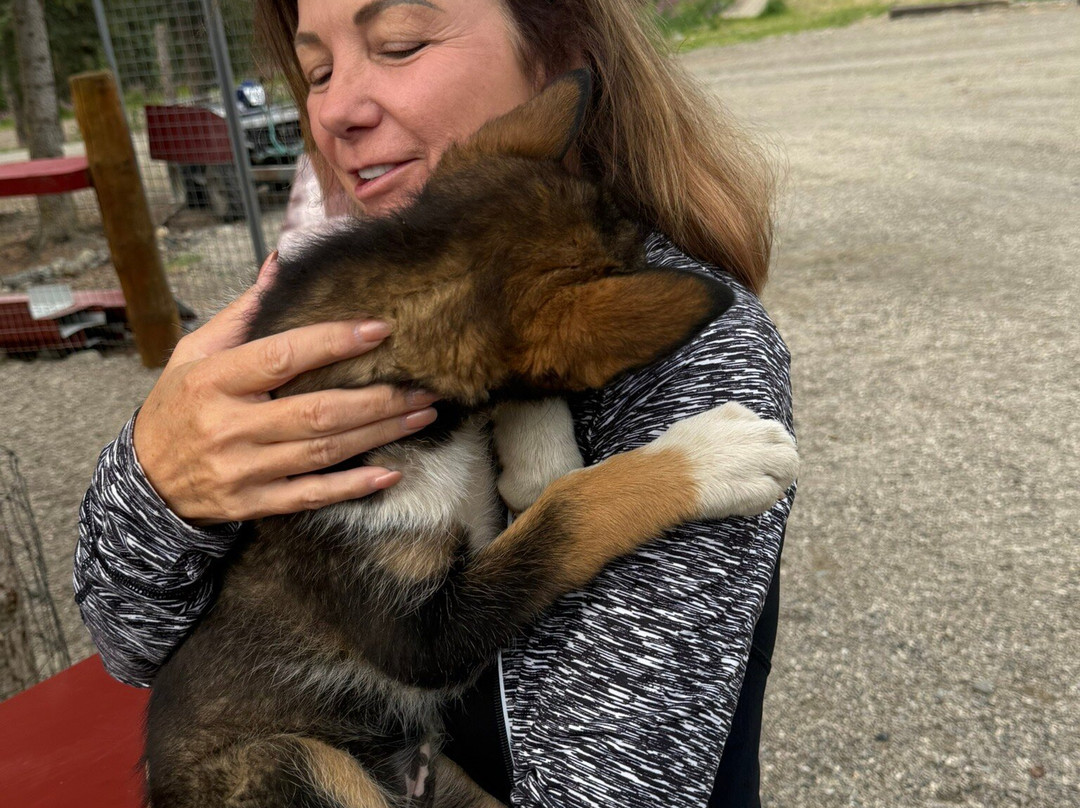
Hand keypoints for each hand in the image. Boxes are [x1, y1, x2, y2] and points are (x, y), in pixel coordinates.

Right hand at [133, 252, 437, 524]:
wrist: (145, 481)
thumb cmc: (179, 404)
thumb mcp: (195, 353)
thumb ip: (243, 313)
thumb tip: (281, 262)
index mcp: (214, 381)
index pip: (281, 357)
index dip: (332, 342)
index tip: (380, 329)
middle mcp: (229, 426)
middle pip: (317, 411)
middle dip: (378, 398)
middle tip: (424, 384)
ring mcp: (242, 469)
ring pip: (323, 451)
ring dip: (379, 434)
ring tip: (421, 414)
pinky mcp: (253, 503)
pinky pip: (311, 495)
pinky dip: (353, 487)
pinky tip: (390, 473)